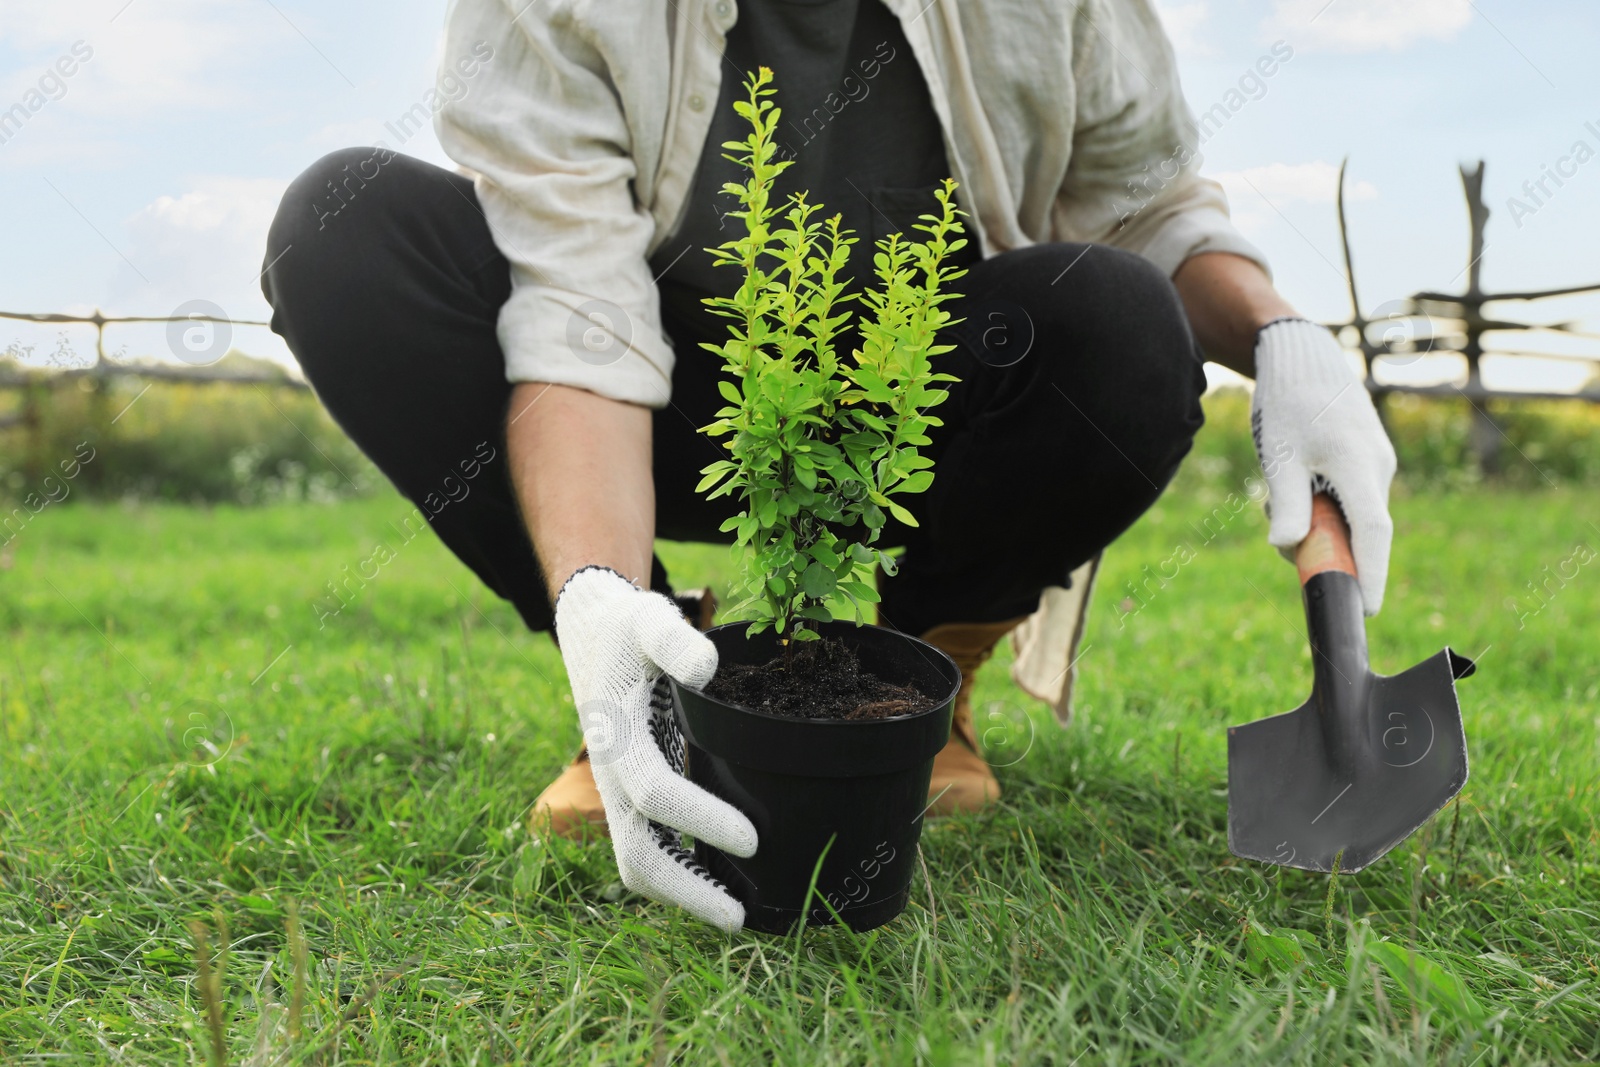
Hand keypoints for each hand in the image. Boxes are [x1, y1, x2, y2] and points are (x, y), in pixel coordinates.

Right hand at [553, 566, 756, 930]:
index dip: (700, 820)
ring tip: (736, 915)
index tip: (751, 838)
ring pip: (637, 862)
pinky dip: (679, 875)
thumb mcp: (649, 619)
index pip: (654, 792)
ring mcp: (618, 792)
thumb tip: (706, 668)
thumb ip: (674, 639)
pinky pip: (646, 848)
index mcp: (617, 735)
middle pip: (637, 853)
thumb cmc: (630, 629)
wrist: (593, 636)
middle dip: (687, 890)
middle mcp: (613, 775)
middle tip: (741, 916)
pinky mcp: (629, 796)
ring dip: (683, 894)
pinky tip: (720, 885)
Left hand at [1251, 318, 1396, 614]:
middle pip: (1359, 530)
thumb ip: (1288, 503)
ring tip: (1276, 493)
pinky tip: (1291, 481)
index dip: (1372, 573)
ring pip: (1350, 515)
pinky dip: (1320, 504)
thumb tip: (1287, 548)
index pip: (1373, 532)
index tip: (1367, 609)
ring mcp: (1377, 462)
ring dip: (1315, 521)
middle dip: (1324, 547)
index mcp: (1358, 465)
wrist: (1302, 360)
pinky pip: (1348, 498)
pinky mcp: (1368, 459)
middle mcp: (1377, 467)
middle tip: (1284, 542)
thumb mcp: (1279, 456)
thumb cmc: (1288, 404)